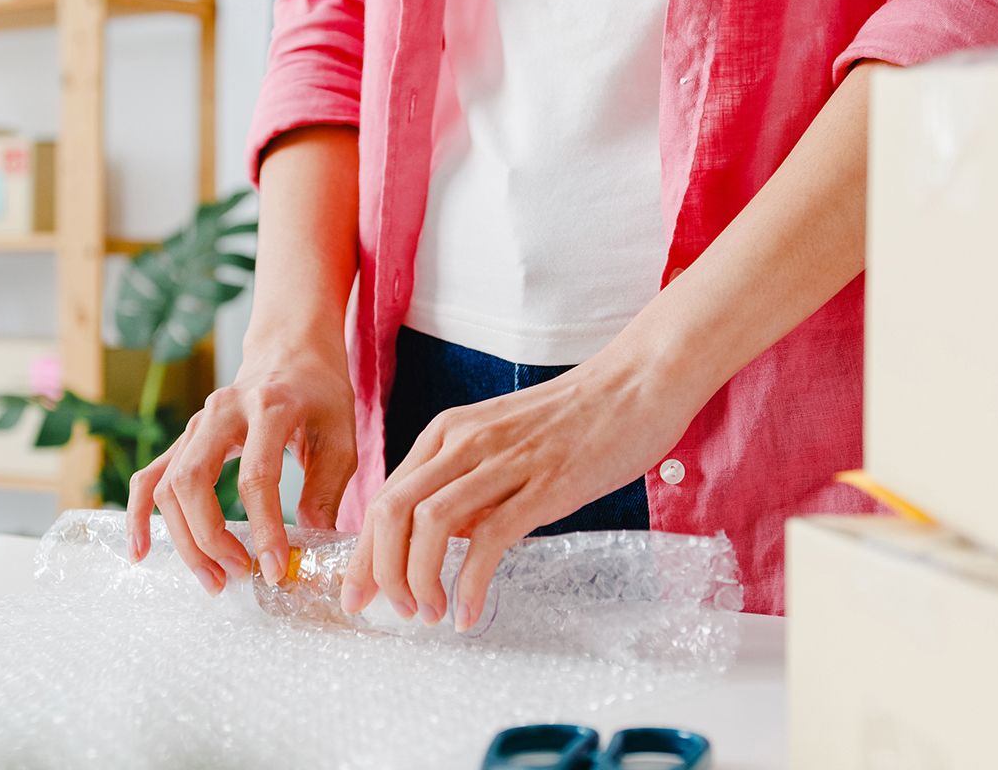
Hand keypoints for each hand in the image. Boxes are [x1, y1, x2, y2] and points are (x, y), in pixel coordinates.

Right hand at [127, 344, 356, 594]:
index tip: (273, 569)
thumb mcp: (341, 436)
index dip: (265, 528)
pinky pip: (150, 476)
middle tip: (237, 576)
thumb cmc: (322, 395)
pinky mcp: (186, 437)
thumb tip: (309, 547)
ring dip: (184, 538)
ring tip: (214, 578)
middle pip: (194, 482)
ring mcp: (197, 423)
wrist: (292, 350)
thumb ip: (326, 490)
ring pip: (168, 485)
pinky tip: (142, 551)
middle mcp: (224, 411)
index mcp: (271, 407)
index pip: (257, 477)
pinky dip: (138, 515)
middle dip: (210, 537)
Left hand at [339, 349, 701, 632]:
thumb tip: (444, 536)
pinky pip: (489, 540)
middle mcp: (466, 441)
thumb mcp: (503, 438)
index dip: (364, 551)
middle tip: (390, 610)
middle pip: (392, 510)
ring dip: (418, 579)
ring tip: (429, 614)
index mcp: (449, 430)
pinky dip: (470, 584)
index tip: (360, 592)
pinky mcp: (545, 484)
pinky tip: (469, 611)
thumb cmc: (577, 415)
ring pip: (430, 524)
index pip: (386, 495)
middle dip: (379, 571)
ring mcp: (505, 461)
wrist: (637, 383)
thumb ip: (469, 480)